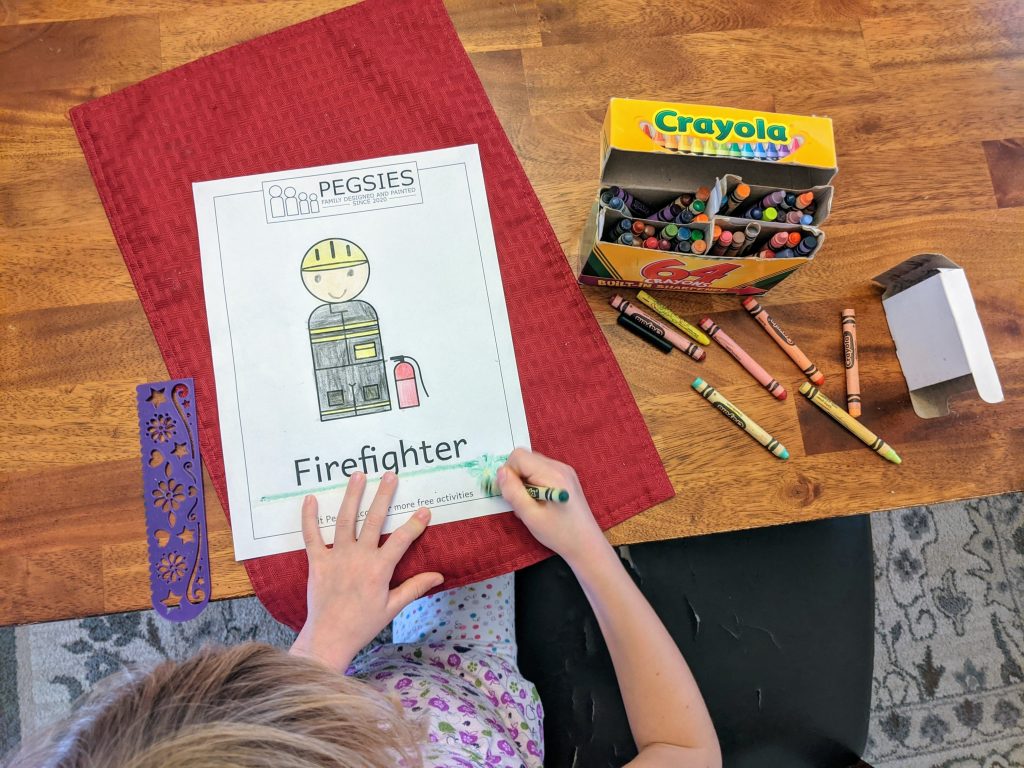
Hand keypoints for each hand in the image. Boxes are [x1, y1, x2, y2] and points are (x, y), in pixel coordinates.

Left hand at [289, 471, 443, 670]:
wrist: (328, 638)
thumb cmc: (363, 624)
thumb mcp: (392, 608)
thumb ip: (415, 587)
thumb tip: (439, 575)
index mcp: (379, 569)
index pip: (401, 540)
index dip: (414, 524)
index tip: (424, 510)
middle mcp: (358, 557)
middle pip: (373, 520)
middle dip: (383, 496)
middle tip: (390, 475)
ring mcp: (336, 557)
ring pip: (345, 520)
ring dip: (352, 496)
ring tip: (358, 475)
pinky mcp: (317, 561)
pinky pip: (311, 535)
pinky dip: (309, 517)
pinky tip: (310, 498)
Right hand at [497, 447, 609, 567]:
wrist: (586, 544)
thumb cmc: (559, 533)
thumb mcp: (530, 516)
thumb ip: (513, 492)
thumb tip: (501, 472)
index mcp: (552, 474)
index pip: (518, 456)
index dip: (508, 473)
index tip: (509, 494)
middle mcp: (560, 467)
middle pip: (526, 458)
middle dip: (516, 477)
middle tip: (519, 501)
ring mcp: (565, 471)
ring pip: (532, 464)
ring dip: (524, 481)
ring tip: (530, 504)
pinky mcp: (567, 477)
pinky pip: (542, 471)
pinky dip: (534, 483)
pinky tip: (539, 502)